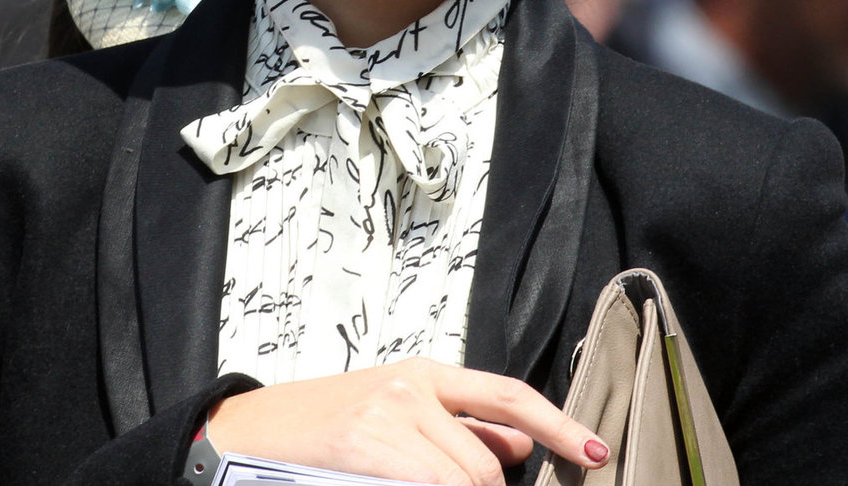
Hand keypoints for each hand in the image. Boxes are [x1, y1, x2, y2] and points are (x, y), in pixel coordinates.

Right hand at [205, 357, 609, 485]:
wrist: (253, 432)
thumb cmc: (327, 430)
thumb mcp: (398, 412)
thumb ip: (458, 427)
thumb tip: (517, 448)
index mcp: (427, 373)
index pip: (508, 395)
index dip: (557, 425)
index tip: (594, 449)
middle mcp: (413, 385)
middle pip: (488, 461)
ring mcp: (389, 412)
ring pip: (465, 480)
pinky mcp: (367, 442)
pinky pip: (429, 485)